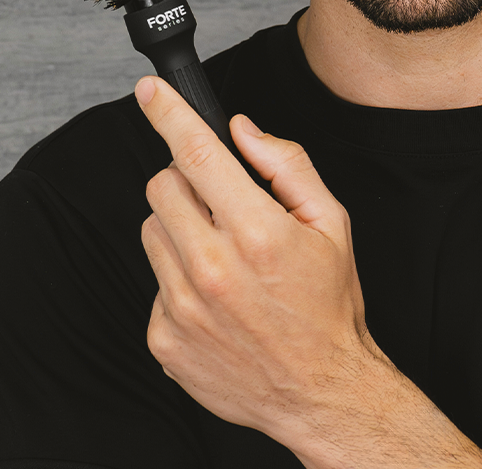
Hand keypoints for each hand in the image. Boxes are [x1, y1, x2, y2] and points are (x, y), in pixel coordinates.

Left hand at [137, 77, 481, 467]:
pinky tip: (216, 296)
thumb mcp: (330, 223)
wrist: (320, 391)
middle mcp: (212, 270)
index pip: (198, 154)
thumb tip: (243, 130)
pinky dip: (178, 277)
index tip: (150, 90)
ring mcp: (182, 308)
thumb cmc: (328, 305)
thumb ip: (286, 165)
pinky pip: (153, 281)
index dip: (169, 113)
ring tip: (223, 254)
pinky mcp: (163, 338)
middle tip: (222, 201)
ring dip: (181, 228)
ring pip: (153, 230)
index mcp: (257, 233)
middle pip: (163, 186)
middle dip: (188, 179)